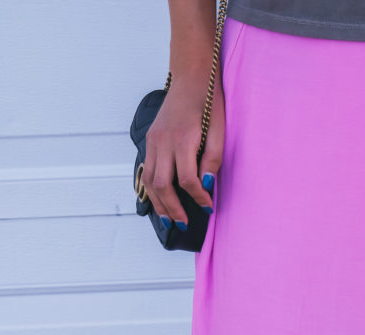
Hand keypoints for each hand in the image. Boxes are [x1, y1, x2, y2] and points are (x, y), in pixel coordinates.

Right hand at [141, 69, 224, 227]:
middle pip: (163, 185)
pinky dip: (151, 190)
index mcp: (183, 139)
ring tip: (168, 221)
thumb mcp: (218, 131)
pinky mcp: (150, 140)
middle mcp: (164, 141)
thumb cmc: (209, 104)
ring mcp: (153, 141)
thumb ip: (212, 159)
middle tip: (184, 225)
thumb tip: (206, 185)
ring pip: (149, 181)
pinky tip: (159, 202)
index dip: (198, 197)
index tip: (207, 208)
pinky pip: (146, 171)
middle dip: (173, 209)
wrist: (191, 78)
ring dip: (158, 204)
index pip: (188, 179)